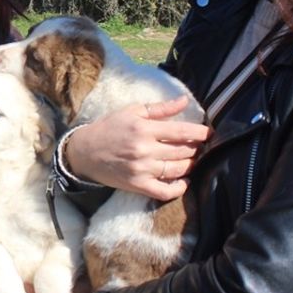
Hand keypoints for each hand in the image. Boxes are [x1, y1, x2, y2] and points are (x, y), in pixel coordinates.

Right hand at [63, 96, 209, 200]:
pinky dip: (179, 188)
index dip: (199, 133)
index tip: (208, 133)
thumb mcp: (132, 112)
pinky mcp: (138, 185)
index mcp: (144, 129)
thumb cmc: (109, 128)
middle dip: (196, 147)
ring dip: (190, 164)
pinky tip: (184, 181)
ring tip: (192, 159)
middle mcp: (145, 150)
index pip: (181, 131)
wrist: (84, 152)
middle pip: (183, 151)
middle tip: (199, 145)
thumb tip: (185, 101)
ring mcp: (142, 170)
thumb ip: (160, 108)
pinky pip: (165, 192)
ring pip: (178, 169)